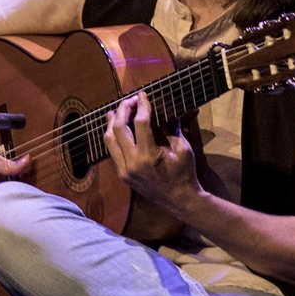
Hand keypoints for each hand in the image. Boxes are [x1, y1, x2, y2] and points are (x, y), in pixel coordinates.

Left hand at [103, 91, 201, 216]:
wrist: (180, 200)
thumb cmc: (184, 173)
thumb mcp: (183, 148)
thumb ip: (171, 128)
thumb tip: (164, 108)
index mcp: (149, 155)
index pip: (140, 123)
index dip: (142, 106)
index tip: (143, 95)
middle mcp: (132, 163)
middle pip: (119, 128)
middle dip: (123, 110)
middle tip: (130, 100)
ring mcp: (125, 170)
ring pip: (109, 140)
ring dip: (112, 123)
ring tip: (117, 111)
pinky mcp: (123, 175)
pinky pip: (113, 152)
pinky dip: (114, 137)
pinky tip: (118, 128)